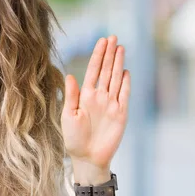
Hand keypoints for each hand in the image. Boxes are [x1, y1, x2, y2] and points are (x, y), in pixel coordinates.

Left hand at [62, 36, 130, 171]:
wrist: (88, 158)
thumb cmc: (74, 139)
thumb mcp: (68, 116)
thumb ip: (71, 96)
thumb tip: (70, 75)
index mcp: (85, 96)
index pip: (94, 70)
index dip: (98, 55)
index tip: (102, 41)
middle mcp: (99, 97)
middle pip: (106, 70)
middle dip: (109, 54)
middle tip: (113, 37)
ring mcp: (111, 104)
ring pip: (116, 79)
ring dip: (118, 63)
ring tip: (120, 47)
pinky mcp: (121, 113)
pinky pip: (124, 94)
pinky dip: (125, 83)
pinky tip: (126, 71)